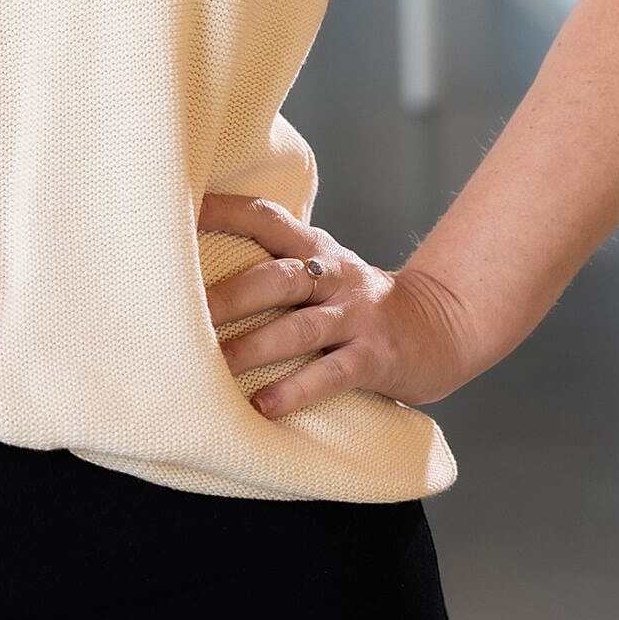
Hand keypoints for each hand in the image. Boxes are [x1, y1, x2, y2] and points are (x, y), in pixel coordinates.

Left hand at [196, 192, 478, 418]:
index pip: (265, 218)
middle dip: (229, 294)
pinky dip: (297, 390)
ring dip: (256, 346)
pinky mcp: (375, 356)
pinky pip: (331, 373)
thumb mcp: (323, 272)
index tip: (177, 214)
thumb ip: (276, 268)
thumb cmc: (358, 303)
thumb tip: (195, 277)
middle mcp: (333, 274)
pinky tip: (265, 407)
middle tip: (182, 312)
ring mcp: (356, 315)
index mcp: (314, 248)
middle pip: (277, 277)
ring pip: (301, 328)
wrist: (441, 324)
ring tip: (217, 365)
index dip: (223, 212)